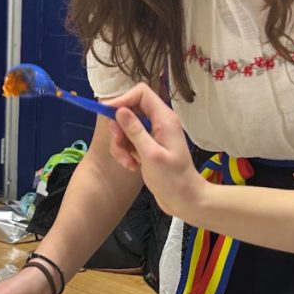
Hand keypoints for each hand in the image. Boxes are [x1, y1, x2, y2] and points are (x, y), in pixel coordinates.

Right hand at [106, 84, 204, 219]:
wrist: (185, 200)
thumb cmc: (173, 179)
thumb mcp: (151, 155)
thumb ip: (135, 131)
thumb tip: (120, 110)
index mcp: (164, 119)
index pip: (141, 93)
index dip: (123, 99)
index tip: (108, 113)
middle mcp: (159, 122)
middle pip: (130, 110)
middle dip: (119, 127)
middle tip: (119, 144)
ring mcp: (153, 135)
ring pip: (126, 127)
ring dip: (121, 144)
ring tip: (127, 162)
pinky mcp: (148, 146)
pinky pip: (129, 141)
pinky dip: (126, 152)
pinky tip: (132, 166)